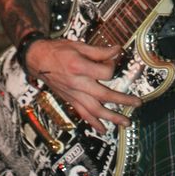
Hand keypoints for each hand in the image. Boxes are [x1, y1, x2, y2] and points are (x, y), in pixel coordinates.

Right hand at [25, 37, 141, 133]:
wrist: (37, 60)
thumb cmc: (58, 50)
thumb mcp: (78, 45)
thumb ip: (99, 51)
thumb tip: (117, 50)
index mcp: (79, 67)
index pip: (105, 72)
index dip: (113, 65)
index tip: (114, 59)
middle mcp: (77, 84)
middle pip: (104, 95)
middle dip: (122, 100)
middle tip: (137, 103)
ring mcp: (73, 94)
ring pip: (94, 110)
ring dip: (112, 117)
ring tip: (126, 122)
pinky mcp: (70, 100)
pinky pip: (83, 114)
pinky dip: (94, 123)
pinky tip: (104, 130)